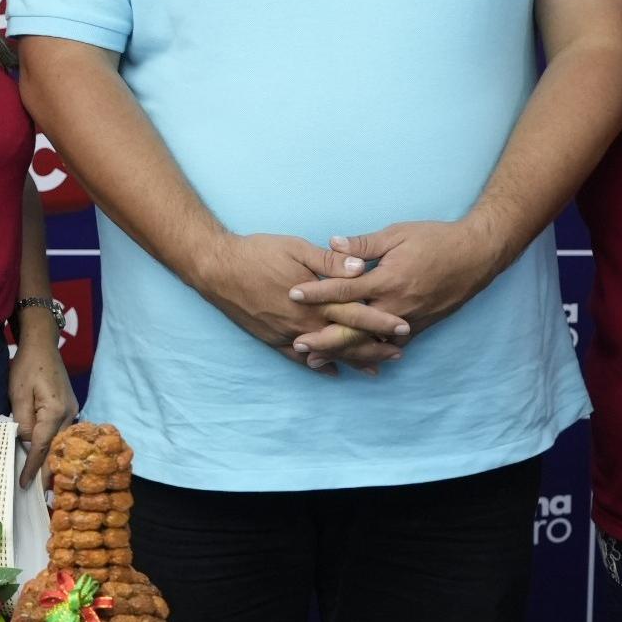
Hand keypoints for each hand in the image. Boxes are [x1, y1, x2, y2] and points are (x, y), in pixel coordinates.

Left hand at [9, 312, 80, 486]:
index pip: (42, 447)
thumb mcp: (17, 394)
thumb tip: (26, 442)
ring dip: (51, 461)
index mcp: (56, 411)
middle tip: (39, 494)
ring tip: (42, 482)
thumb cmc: (26, 366)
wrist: (42, 344)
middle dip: (48, 471)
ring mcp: (73, 412)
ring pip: (61, 442)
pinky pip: (61, 433)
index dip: (33, 467)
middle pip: (56, 449)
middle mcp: (69, 414)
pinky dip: (54, 447)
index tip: (25, 484)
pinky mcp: (69, 408)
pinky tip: (47, 458)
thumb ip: (22, 422)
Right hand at [191, 233, 408, 374]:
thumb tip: (359, 267)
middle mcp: (303, 323)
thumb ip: (329, 261)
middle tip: (399, 353)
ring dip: (352, 360)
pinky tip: (334, 373)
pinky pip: (300, 359)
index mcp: (314, 300)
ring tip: (375, 367)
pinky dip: (319, 367)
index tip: (404, 327)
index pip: (355, 314)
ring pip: (326, 354)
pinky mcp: (272, 339)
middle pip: (345, 340)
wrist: (216, 269)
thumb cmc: (257, 253)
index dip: (381, 321)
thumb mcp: (296, 248)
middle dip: (374, 347)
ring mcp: (287, 334)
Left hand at [288, 219, 509, 357]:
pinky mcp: (419, 328)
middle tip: (297, 344)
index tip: (293, 295)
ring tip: (316, 360)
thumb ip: (363, 243)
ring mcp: (408, 320)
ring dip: (342, 353)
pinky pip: (389, 347)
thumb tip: (332, 242)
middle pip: (353, 328)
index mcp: (388, 279)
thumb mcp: (397, 234)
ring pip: (369, 344)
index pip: (345, 290)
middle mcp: (396, 306)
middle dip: (324, 338)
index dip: (317, 292)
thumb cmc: (435, 240)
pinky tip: (353, 363)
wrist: (476, 256)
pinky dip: (369, 355)